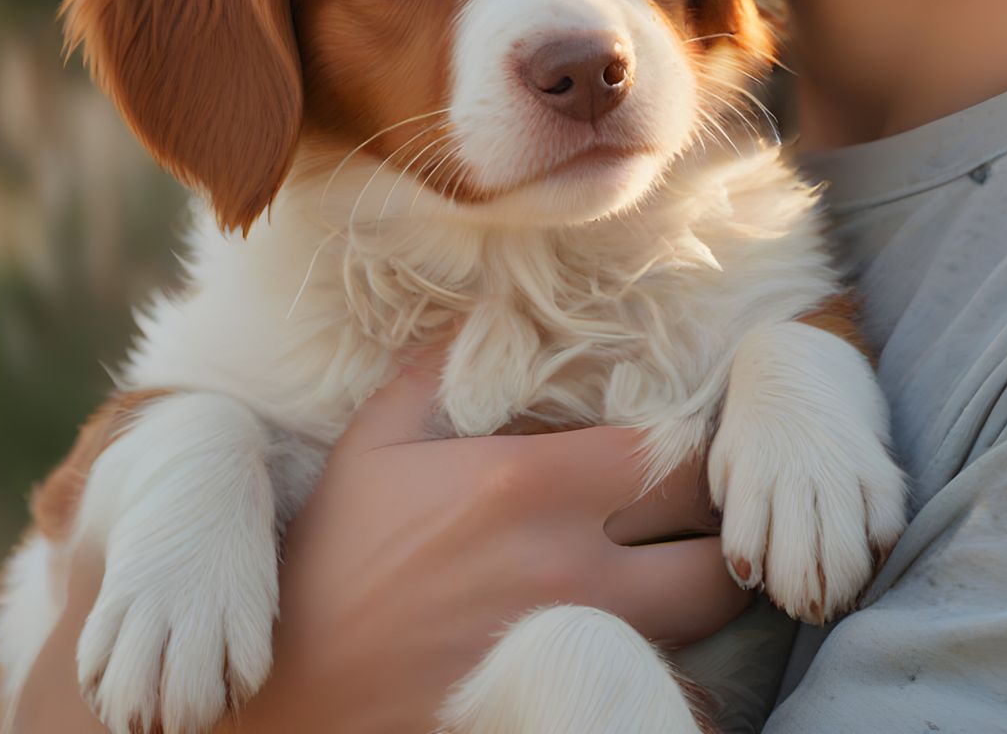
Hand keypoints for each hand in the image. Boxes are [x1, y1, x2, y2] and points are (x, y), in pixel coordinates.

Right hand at [12, 344, 749, 733]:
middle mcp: (570, 568)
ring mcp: (576, 650)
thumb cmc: (330, 563)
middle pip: (717, 546)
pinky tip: (653, 637)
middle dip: (723, 527)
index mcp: (530, 486)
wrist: (282, 698)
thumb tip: (494, 312)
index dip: (699, 449)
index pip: (678, 453)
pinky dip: (677, 664)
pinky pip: (665, 689)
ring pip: (705, 621)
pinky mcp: (570, 711)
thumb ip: (442, 368)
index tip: (688, 450)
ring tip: (691, 571)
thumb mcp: (375, 446)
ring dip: (711, 592)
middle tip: (707, 518)